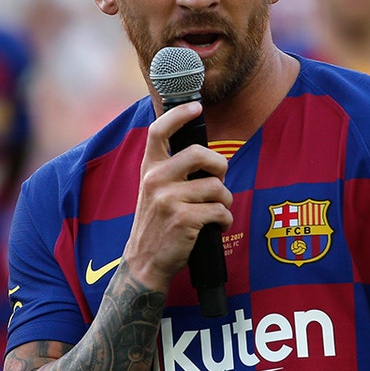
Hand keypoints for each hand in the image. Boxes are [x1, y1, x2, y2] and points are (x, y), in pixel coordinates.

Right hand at [122, 101, 231, 291]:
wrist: (145, 262)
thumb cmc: (158, 224)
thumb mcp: (155, 191)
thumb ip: (173, 171)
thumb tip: (207, 157)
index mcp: (149, 169)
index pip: (158, 131)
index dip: (179, 115)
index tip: (196, 108)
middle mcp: (155, 179)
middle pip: (199, 154)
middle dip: (219, 166)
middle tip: (219, 180)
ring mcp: (168, 199)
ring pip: (217, 187)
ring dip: (225, 201)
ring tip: (216, 212)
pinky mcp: (183, 219)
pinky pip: (220, 211)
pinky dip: (224, 221)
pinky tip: (215, 227)